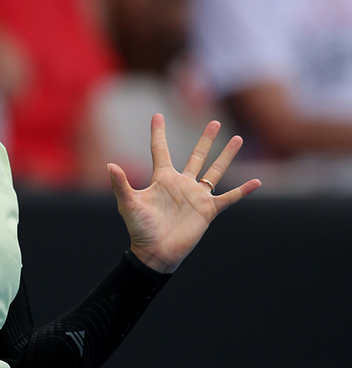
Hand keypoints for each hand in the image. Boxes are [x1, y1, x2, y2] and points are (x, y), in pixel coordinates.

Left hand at [108, 114, 261, 273]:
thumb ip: (120, 184)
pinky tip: (256, 182)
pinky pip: (228, 198)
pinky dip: (242, 191)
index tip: (157, 115)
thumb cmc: (139, 228)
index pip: (160, 150)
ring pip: (215, 171)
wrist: (155, 252)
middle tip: (214, 122)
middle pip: (196, 156)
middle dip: (206, 140)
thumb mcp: (128, 204)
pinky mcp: (207, 211)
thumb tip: (110, 165)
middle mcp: (181, 184)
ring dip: (226, 156)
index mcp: (162, 179)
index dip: (158, 133)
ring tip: (237, 138)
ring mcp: (196, 196)